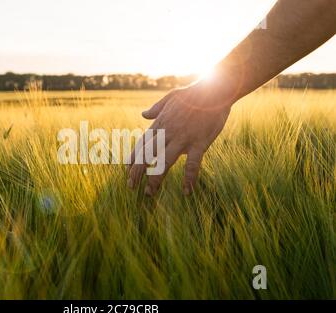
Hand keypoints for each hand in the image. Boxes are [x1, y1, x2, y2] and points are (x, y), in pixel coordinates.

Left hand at [127, 81, 234, 195]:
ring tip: (149, 193)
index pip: (142, 143)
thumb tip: (143, 114)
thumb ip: (156, 108)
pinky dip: (189, 179)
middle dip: (136, 172)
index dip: (133, 157)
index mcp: (161, 123)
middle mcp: (168, 133)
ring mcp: (183, 139)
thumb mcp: (171, 97)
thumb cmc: (194, 93)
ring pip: (164, 163)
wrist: (215, 90)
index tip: (126, 169)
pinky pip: (192, 165)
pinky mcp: (199, 143)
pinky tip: (187, 191)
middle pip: (147, 156)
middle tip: (130, 186)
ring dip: (155, 180)